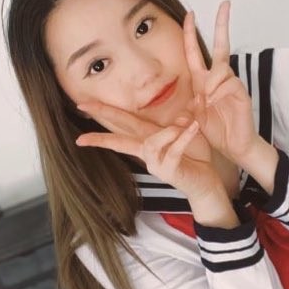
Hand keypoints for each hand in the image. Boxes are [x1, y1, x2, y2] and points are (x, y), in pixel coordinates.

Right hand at [75, 110, 224, 204]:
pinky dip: (183, 138)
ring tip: (187, 123)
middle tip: (81, 109)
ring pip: (149, 144)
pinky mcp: (171, 171)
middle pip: (120, 137)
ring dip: (167, 132)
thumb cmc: (195, 156)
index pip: (122, 125)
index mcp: (148, 139)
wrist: (207, 182)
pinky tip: (193, 127)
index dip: (103, 114)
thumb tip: (181, 112)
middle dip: (101, 123)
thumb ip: (181, 120)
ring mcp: (157, 164)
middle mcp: (147, 152)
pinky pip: (173, 152)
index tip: (81, 106)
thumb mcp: (187, 132)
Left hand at [182, 1, 257, 164]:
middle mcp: (220, 79)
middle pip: (221, 46)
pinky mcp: (241, 93)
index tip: (190, 14)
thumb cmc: (217, 131)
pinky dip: (217, 92)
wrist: (235, 147)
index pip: (197, 52)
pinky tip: (214, 103)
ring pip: (221, 69)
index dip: (191, 34)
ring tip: (206, 101)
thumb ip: (191, 104)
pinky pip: (228, 84)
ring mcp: (232, 84)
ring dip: (210, 83)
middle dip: (222, 24)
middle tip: (225, 3)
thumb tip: (193, 99)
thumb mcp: (195, 117)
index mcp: (205, 81)